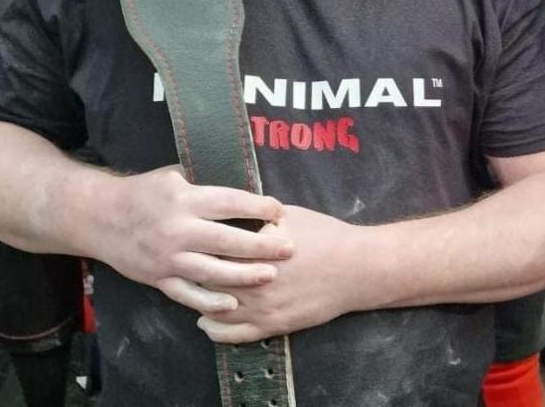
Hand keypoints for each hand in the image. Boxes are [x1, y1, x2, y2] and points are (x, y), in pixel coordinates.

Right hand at [94, 166, 291, 314]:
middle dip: (261, 245)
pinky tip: (233, 303)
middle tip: (289, 247)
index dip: (257, 208)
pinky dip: (210, 302)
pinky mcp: (158, 278)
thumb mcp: (173, 176)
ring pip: (212, 271)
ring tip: (270, 275)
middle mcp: (177, 229)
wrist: (99, 217)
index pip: (229, 203)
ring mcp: (167, 258)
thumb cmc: (143, 193)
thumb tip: (244, 180)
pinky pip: (188, 294)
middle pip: (227, 241)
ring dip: (243, 275)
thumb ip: (204, 182)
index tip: (278, 211)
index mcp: (183, 199)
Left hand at [196, 203, 374, 342]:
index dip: (197, 249)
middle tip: (187, 266)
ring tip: (193, 293)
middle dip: (193, 275)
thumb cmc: (325, 236)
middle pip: (206, 283)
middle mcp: (253, 285)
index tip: (191, 242)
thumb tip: (230, 210)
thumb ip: (256, 217)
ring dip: (200, 302)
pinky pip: (232, 335)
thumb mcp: (289, 216)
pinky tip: (207, 321)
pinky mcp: (272, 327)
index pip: (210, 254)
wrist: (356, 269)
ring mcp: (262, 309)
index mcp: (254, 254)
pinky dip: (213, 330)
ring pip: (214, 311)